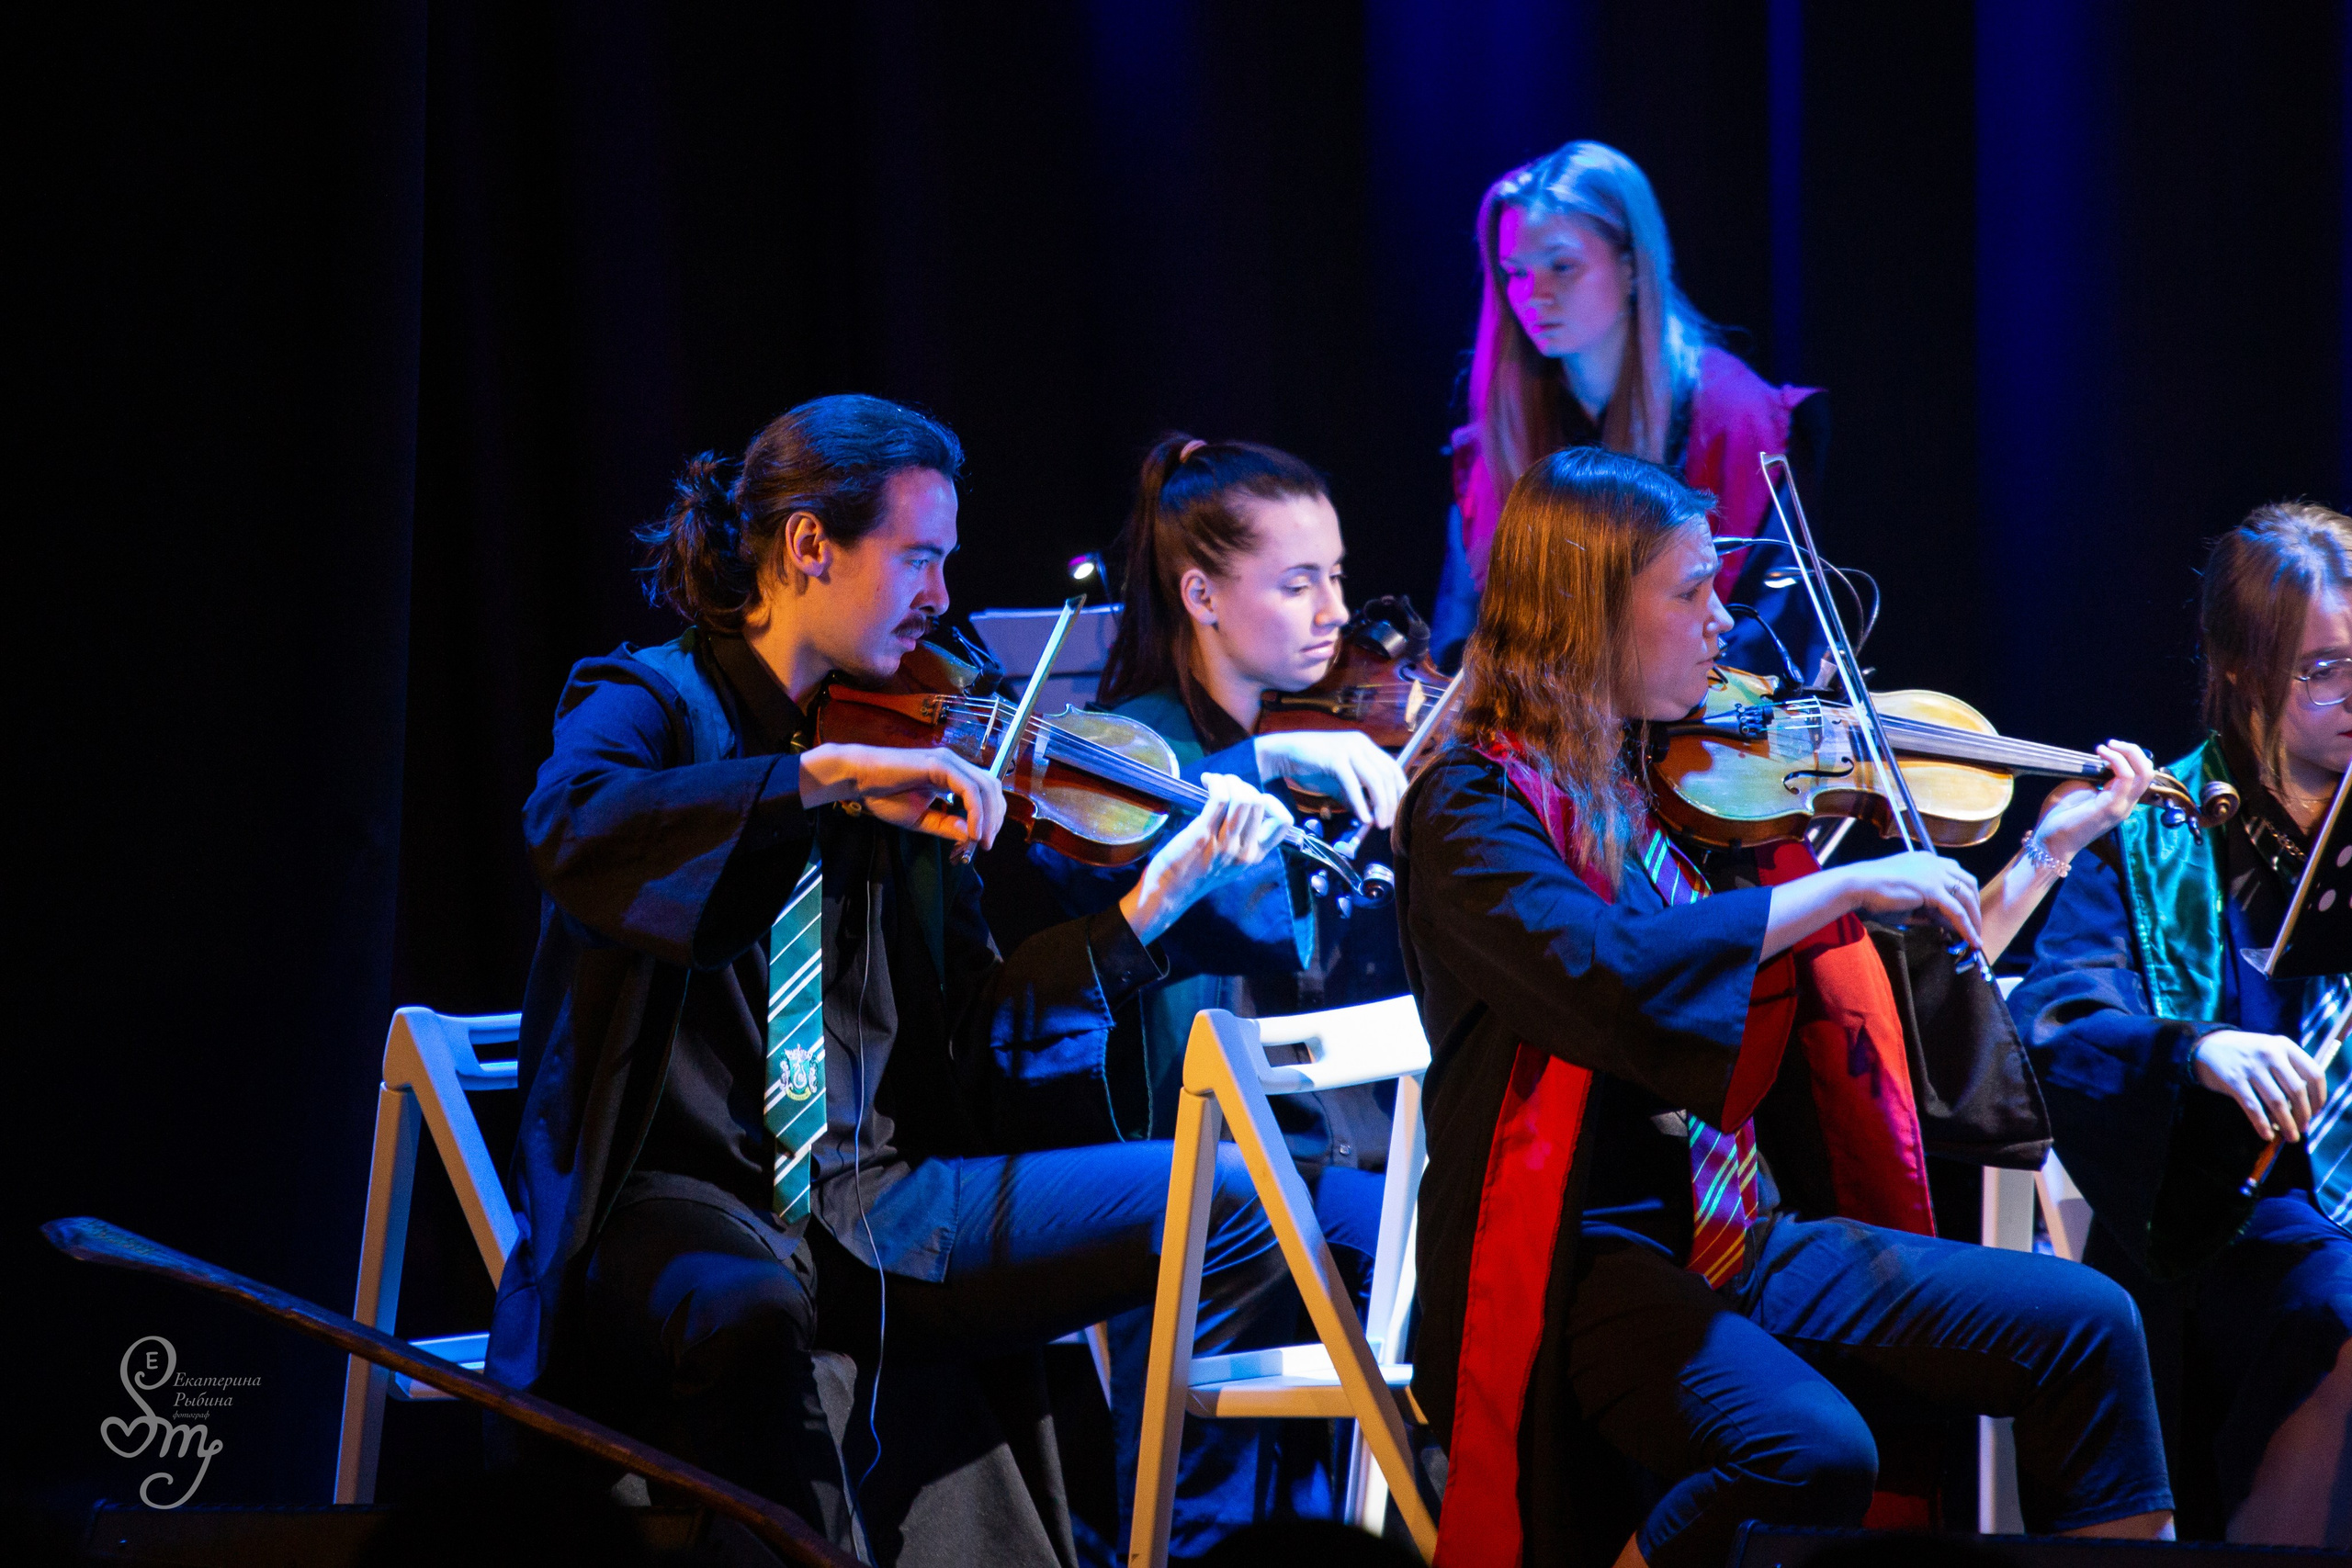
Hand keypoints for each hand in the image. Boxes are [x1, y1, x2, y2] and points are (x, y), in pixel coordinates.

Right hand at [797, 743, 1005, 848]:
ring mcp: (948, 761)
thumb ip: (946, 825)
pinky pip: (969, 788)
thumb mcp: (920, 819)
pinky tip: (972, 830)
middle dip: (995, 818)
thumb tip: (970, 835)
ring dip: (989, 817)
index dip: (992, 816)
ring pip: (985, 786)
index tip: (984, 841)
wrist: (858, 780)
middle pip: (992, 787)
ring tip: (981, 840)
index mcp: (952, 774)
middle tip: (986, 844)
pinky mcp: (939, 764)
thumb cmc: (884, 795)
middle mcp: (954, 764)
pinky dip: (975, 811)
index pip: (986, 791)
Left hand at [1119, 772, 1292, 944]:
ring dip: (1229, 781)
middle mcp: (1244, 851)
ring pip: (1242, 798)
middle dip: (1242, 785)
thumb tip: (1245, 807)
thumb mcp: (1230, 863)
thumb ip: (1242, 841)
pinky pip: (1219, 799)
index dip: (1271, 801)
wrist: (1169, 892)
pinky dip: (1216, 783)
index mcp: (1254, 856)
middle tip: (1224, 785)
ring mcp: (1224, 844)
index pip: (1283, 822)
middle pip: (1258, 802)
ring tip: (1215, 782)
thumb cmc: (1196, 873)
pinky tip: (1206, 782)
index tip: (1251, 797)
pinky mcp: (1202, 834)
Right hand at [1253, 730, 1407, 827]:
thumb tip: (1369, 816)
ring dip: (1380, 805)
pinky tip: (1363, 818)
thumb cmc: (1310, 766)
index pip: (1393, 768)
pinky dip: (1360, 803)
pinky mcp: (1335, 757)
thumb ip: (1355, 795)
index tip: (1400, 812)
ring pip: (1375, 779)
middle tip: (1389, 824)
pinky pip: (1353, 783)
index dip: (1399, 791)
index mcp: (1365, 745)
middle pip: (1387, 775)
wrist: (1283, 754)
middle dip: (1391, 802)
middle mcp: (1361, 743)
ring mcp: (1348, 748)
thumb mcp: (1338, 782)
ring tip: (1379, 824)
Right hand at [1833, 850, 1983, 950]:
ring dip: (1974, 918)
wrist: (1857, 886)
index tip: (1966, 912)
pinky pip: (1956, 911)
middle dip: (1975, 906)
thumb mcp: (1907, 901)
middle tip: (1974, 925)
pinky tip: (1971, 940)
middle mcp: (1934, 863)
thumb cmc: (1873, 893)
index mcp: (1926, 860)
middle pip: (1968, 882)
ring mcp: (1934, 874)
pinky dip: (1966, 927)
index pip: (1955, 874)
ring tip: (1975, 937)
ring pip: (1966, 897)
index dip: (1964, 894)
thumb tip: (1946, 923)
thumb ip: (1928, 910)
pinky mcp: (1932, 889)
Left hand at [2032, 741, 2155, 862]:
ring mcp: (2121, 806)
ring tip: (2105, 747)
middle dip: (2134, 751)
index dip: (2130, 756)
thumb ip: (2093, 775)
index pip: (2141, 774)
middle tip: (2112, 743)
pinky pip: (2126, 778)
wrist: (2050, 840)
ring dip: (2126, 753)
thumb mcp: (2079, 787)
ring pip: (2143, 773)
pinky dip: (2116, 761)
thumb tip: (2097, 760)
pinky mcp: (2111, 807)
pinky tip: (2101, 755)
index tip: (2108, 747)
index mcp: (2120, 800)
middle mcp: (2126, 804)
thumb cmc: (2060, 814)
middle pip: (2147, 772)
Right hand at [2193, 1029, 2325, 1142]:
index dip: (2318, 1098)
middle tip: (2302, 1129)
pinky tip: (2267, 1135)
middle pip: (2297, 1091)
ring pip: (2277, 1102)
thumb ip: (2289, 1071)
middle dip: (2303, 1115)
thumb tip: (2306, 1108)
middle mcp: (2270, 1053)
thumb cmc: (2246, 1054)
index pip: (2314, 1075)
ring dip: (2287, 1124)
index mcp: (2284, 1045)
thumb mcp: (2271, 1051)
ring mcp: (2251, 1066)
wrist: (2207, 1045)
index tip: (2315, 1113)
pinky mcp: (2233, 1079)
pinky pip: (2253, 1107)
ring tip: (2291, 1137)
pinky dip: (2262, 1124)